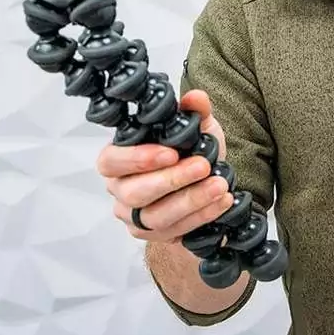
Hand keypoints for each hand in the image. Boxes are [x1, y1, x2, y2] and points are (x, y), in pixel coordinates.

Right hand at [96, 89, 234, 244]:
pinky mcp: (153, 236)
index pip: (110, 161)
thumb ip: (194, 112)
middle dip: (172, 180)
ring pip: (156, 216)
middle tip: (203, 166)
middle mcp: (120, 190)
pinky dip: (202, 216)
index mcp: (118, 158)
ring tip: (220, 185)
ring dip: (192, 200)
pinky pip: (176, 231)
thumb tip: (196, 98)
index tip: (171, 152)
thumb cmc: (190, 153)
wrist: (203, 186)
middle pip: (134, 192)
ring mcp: (134, 217)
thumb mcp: (196, 128)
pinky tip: (222, 201)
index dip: (136, 159)